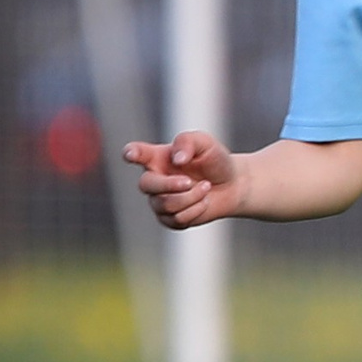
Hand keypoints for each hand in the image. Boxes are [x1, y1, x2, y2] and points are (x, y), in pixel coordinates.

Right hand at [125, 130, 244, 228]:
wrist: (231, 185)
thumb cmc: (214, 160)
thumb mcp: (205, 144)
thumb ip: (188, 142)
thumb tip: (177, 159)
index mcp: (156, 157)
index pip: (137, 153)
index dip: (131, 153)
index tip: (130, 154)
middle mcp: (153, 179)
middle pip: (145, 185)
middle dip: (170, 185)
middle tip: (190, 181)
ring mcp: (159, 200)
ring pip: (166, 205)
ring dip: (191, 197)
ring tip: (206, 187)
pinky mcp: (169, 219)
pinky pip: (177, 219)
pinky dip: (196, 210)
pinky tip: (204, 202)